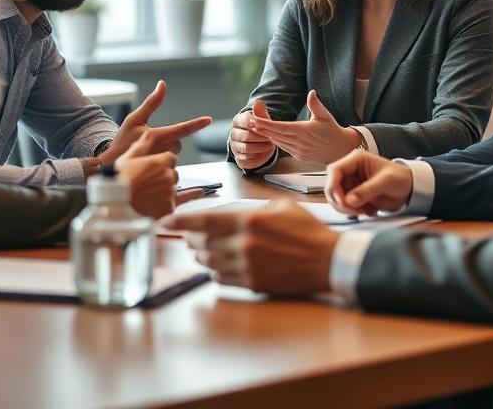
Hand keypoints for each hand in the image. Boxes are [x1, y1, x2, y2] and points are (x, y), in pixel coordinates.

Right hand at [102, 79, 211, 164]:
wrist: (110, 167)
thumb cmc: (122, 141)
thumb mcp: (134, 119)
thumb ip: (151, 103)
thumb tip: (162, 84)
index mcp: (156, 136)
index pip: (181, 129)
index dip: (196, 124)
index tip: (208, 120)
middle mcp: (161, 151)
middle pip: (177, 143)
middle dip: (168, 142)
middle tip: (150, 144)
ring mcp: (161, 167)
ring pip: (173, 156)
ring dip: (164, 155)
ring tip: (148, 156)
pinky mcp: (161, 178)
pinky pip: (170, 170)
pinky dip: (162, 167)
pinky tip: (151, 167)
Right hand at [115, 130, 177, 218]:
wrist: (114, 203)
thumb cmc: (118, 181)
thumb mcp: (127, 158)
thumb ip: (141, 146)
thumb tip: (147, 134)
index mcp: (160, 162)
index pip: (171, 158)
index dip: (162, 163)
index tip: (153, 169)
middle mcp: (167, 176)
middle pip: (173, 174)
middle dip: (164, 177)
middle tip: (147, 184)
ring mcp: (169, 192)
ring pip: (172, 189)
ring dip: (164, 191)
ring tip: (146, 195)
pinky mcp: (168, 207)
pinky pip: (171, 204)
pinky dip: (164, 205)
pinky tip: (154, 205)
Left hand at [160, 201, 338, 294]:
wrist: (327, 261)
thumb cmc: (308, 231)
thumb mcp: (282, 207)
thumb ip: (254, 209)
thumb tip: (235, 214)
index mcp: (249, 221)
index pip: (205, 221)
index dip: (181, 221)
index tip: (165, 221)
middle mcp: (243, 245)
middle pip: (203, 243)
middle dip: (192, 239)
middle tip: (189, 235)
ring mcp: (247, 267)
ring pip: (209, 262)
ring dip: (203, 255)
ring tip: (204, 249)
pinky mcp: (252, 283)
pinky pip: (222, 279)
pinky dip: (216, 271)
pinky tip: (220, 265)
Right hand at [229, 99, 275, 169]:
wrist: (260, 142)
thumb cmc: (260, 128)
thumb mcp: (262, 118)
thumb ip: (260, 111)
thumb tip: (258, 101)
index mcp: (238, 121)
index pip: (243, 121)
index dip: (253, 123)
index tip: (262, 126)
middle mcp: (233, 134)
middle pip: (244, 136)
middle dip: (259, 138)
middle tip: (270, 138)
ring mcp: (235, 148)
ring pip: (245, 149)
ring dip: (260, 148)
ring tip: (270, 145)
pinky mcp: (239, 159)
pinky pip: (247, 161)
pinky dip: (257, 158)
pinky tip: (265, 154)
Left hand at [246, 90, 361, 164]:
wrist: (340, 150)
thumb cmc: (333, 131)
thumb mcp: (326, 116)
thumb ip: (316, 105)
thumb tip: (312, 92)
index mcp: (304, 131)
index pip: (281, 127)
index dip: (267, 124)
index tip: (256, 120)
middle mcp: (300, 142)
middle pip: (276, 135)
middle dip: (262, 129)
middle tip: (250, 122)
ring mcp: (299, 151)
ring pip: (278, 142)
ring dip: (267, 135)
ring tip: (256, 128)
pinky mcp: (299, 156)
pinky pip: (284, 148)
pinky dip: (275, 142)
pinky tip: (269, 137)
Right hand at [325, 150, 413, 216]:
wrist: (410, 189)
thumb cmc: (401, 178)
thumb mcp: (386, 182)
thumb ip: (368, 190)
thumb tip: (349, 200)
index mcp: (356, 160)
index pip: (335, 170)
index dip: (334, 186)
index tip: (342, 201)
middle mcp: (350, 171)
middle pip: (331, 186)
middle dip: (339, 200)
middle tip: (353, 211)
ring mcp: (351, 184)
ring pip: (336, 197)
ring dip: (345, 208)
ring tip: (363, 212)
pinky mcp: (354, 195)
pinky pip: (344, 205)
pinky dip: (352, 211)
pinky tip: (367, 212)